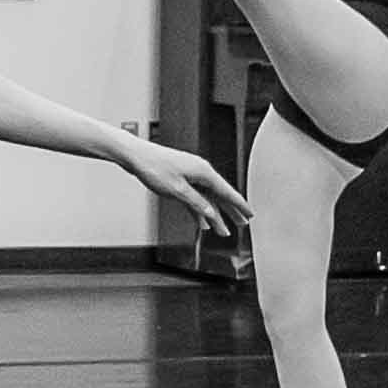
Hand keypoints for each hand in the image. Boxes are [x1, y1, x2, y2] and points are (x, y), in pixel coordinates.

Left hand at [123, 135, 243, 232]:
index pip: (227, 192)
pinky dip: (199, 211)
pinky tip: (203, 224)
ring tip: (224, 231)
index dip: (239, 205)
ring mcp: (191, 177)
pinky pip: (195, 199)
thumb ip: (196, 202)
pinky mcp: (181, 180)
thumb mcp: (177, 190)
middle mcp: (200, 173)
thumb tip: (211, 213)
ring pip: (207, 199)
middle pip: (220, 196)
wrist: (137, 156)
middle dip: (232, 212)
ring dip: (215, 216)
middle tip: (244, 224)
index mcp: (203, 172)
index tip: (250, 215)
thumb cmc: (154, 168)